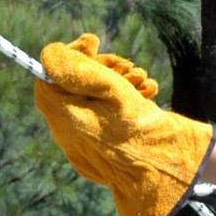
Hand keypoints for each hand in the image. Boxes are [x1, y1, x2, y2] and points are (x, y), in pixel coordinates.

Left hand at [35, 34, 213, 215]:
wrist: (166, 172)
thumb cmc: (137, 128)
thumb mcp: (108, 86)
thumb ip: (75, 66)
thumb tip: (50, 53)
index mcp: (61, 117)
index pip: (49, 74)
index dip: (71, 54)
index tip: (95, 43)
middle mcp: (67, 134)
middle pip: (74, 86)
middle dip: (103, 68)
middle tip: (128, 65)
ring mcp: (84, 146)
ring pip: (93, 101)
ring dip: (119, 82)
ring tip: (143, 81)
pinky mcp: (103, 153)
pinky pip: (105, 120)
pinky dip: (124, 103)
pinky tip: (147, 95)